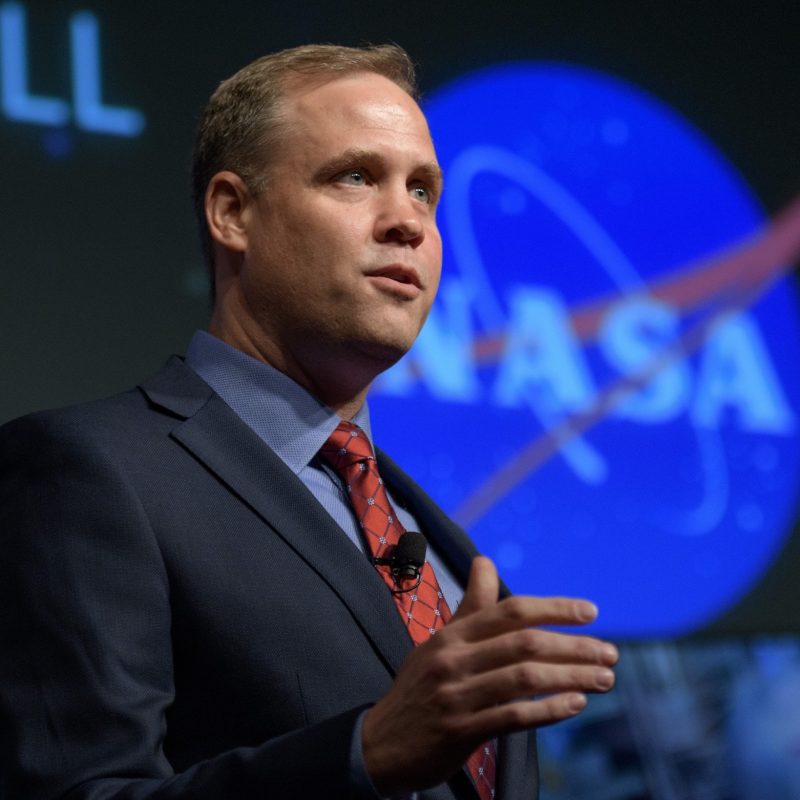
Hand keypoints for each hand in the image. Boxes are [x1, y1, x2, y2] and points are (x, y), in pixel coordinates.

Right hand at [362, 556, 617, 794]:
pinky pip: (512, 716)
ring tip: (604, 679)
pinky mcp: (459, 732)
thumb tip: (485, 561)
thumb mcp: (440, 641)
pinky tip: (575, 705)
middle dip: (574, 646)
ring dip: (571, 676)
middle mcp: (454, 659)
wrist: (380, 743)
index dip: (554, 608)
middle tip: (610, 653)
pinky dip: (548, 710)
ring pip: (525, 678)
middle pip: (524, 642)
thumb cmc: (420, 687)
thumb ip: (471, 606)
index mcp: (452, 634)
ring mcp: (456, 695)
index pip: (510, 610)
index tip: (591, 612)